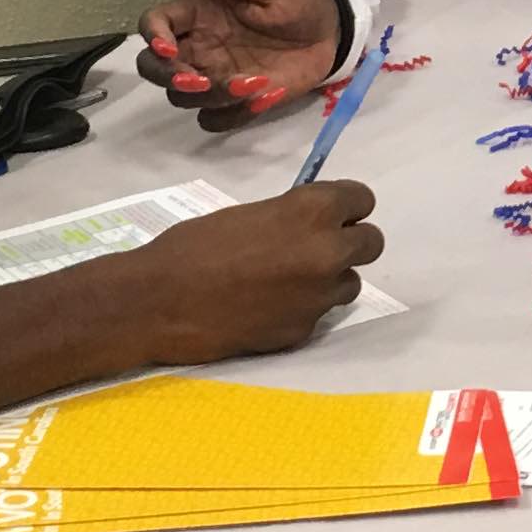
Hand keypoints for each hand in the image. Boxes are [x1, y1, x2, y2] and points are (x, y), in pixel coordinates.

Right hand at [127, 181, 385, 357]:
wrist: (160, 301)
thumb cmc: (194, 246)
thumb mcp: (250, 214)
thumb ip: (291, 218)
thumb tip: (311, 225)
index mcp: (312, 210)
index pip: (362, 199)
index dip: (347, 207)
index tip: (333, 214)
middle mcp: (327, 251)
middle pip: (372, 243)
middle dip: (350, 243)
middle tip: (318, 248)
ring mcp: (319, 296)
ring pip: (349, 284)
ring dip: (328, 280)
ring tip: (287, 281)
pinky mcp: (304, 331)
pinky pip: (317, 314)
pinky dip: (300, 309)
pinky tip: (266, 308)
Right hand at [134, 0, 343, 131]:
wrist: (329, 29)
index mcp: (197, 14)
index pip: (154, 23)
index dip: (152, 37)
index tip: (169, 49)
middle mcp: (197, 47)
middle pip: (154, 68)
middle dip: (168, 77)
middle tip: (201, 81)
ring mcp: (214, 76)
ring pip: (184, 99)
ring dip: (213, 96)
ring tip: (256, 82)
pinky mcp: (235, 102)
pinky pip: (215, 120)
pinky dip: (234, 115)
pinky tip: (267, 97)